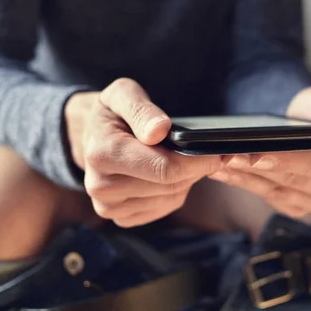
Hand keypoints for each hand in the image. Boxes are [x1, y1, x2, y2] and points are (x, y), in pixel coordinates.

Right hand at [65, 78, 221, 226]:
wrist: (92, 136)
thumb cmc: (112, 113)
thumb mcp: (122, 94)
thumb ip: (141, 109)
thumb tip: (159, 130)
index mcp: (102, 154)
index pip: (163, 168)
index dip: (197, 161)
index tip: (219, 151)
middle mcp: (101, 186)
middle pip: (170, 185)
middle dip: (195, 168)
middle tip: (211, 152)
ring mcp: (109, 206)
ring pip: (170, 198)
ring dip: (186, 179)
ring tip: (185, 158)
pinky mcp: (121, 217)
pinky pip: (164, 207)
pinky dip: (175, 191)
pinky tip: (169, 174)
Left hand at [210, 85, 310, 219]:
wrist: (302, 124)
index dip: (288, 160)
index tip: (259, 154)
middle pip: (292, 179)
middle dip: (257, 167)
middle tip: (226, 155)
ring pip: (275, 190)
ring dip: (244, 177)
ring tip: (219, 161)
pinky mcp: (296, 207)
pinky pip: (267, 197)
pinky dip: (242, 183)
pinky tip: (222, 172)